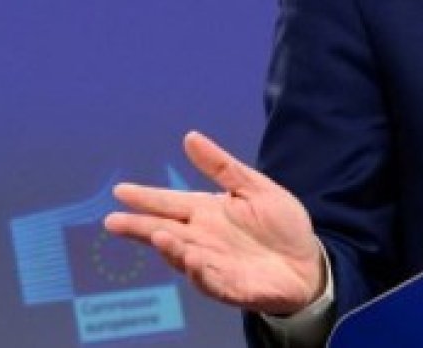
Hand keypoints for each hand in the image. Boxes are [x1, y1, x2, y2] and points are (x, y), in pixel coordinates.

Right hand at [103, 131, 323, 316]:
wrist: (309, 263)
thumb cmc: (280, 225)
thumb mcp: (254, 187)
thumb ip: (222, 166)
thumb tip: (190, 137)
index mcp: (206, 212)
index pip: (169, 203)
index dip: (145, 198)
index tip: (120, 191)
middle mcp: (203, 238)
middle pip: (164, 232)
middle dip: (140, 228)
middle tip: (114, 221)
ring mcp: (214, 264)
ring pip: (183, 257)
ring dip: (170, 248)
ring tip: (158, 235)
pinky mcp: (231, 286)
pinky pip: (211, 281)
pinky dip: (200, 271)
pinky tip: (193, 259)